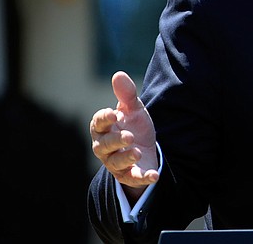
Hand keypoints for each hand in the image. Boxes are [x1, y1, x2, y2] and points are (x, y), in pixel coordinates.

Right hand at [90, 71, 158, 200]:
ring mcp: (115, 163)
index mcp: (103, 128)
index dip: (104, 118)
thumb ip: (126, 95)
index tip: (113, 114)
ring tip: (137, 152)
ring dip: (126, 159)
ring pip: (115, 163)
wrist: (145, 147)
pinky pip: (133, 179)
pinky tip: (154, 175)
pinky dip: (142, 178)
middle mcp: (105, 147)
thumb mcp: (133, 109)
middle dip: (115, 141)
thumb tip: (118, 74)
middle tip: (129, 136)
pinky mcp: (128, 176)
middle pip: (103, 146)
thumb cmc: (133, 125)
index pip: (98, 123)